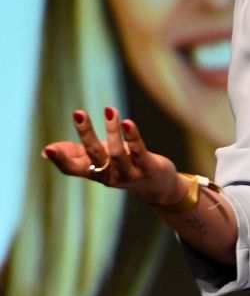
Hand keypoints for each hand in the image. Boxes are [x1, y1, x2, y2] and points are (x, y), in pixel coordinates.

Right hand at [42, 107, 185, 206]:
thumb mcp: (98, 161)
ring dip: (113, 130)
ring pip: (117, 153)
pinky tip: (128, 122)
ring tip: (110, 110)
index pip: (73, 169)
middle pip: (94, 154)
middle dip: (85, 133)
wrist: (157, 186)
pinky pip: (139, 151)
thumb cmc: (122, 167)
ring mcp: (129, 173)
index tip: (48, 149)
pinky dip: (132, 136)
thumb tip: (47, 150)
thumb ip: (76, 154)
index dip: (61, 160)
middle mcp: (109, 175)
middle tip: (77, 112)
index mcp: (93, 172)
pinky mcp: (148, 167)